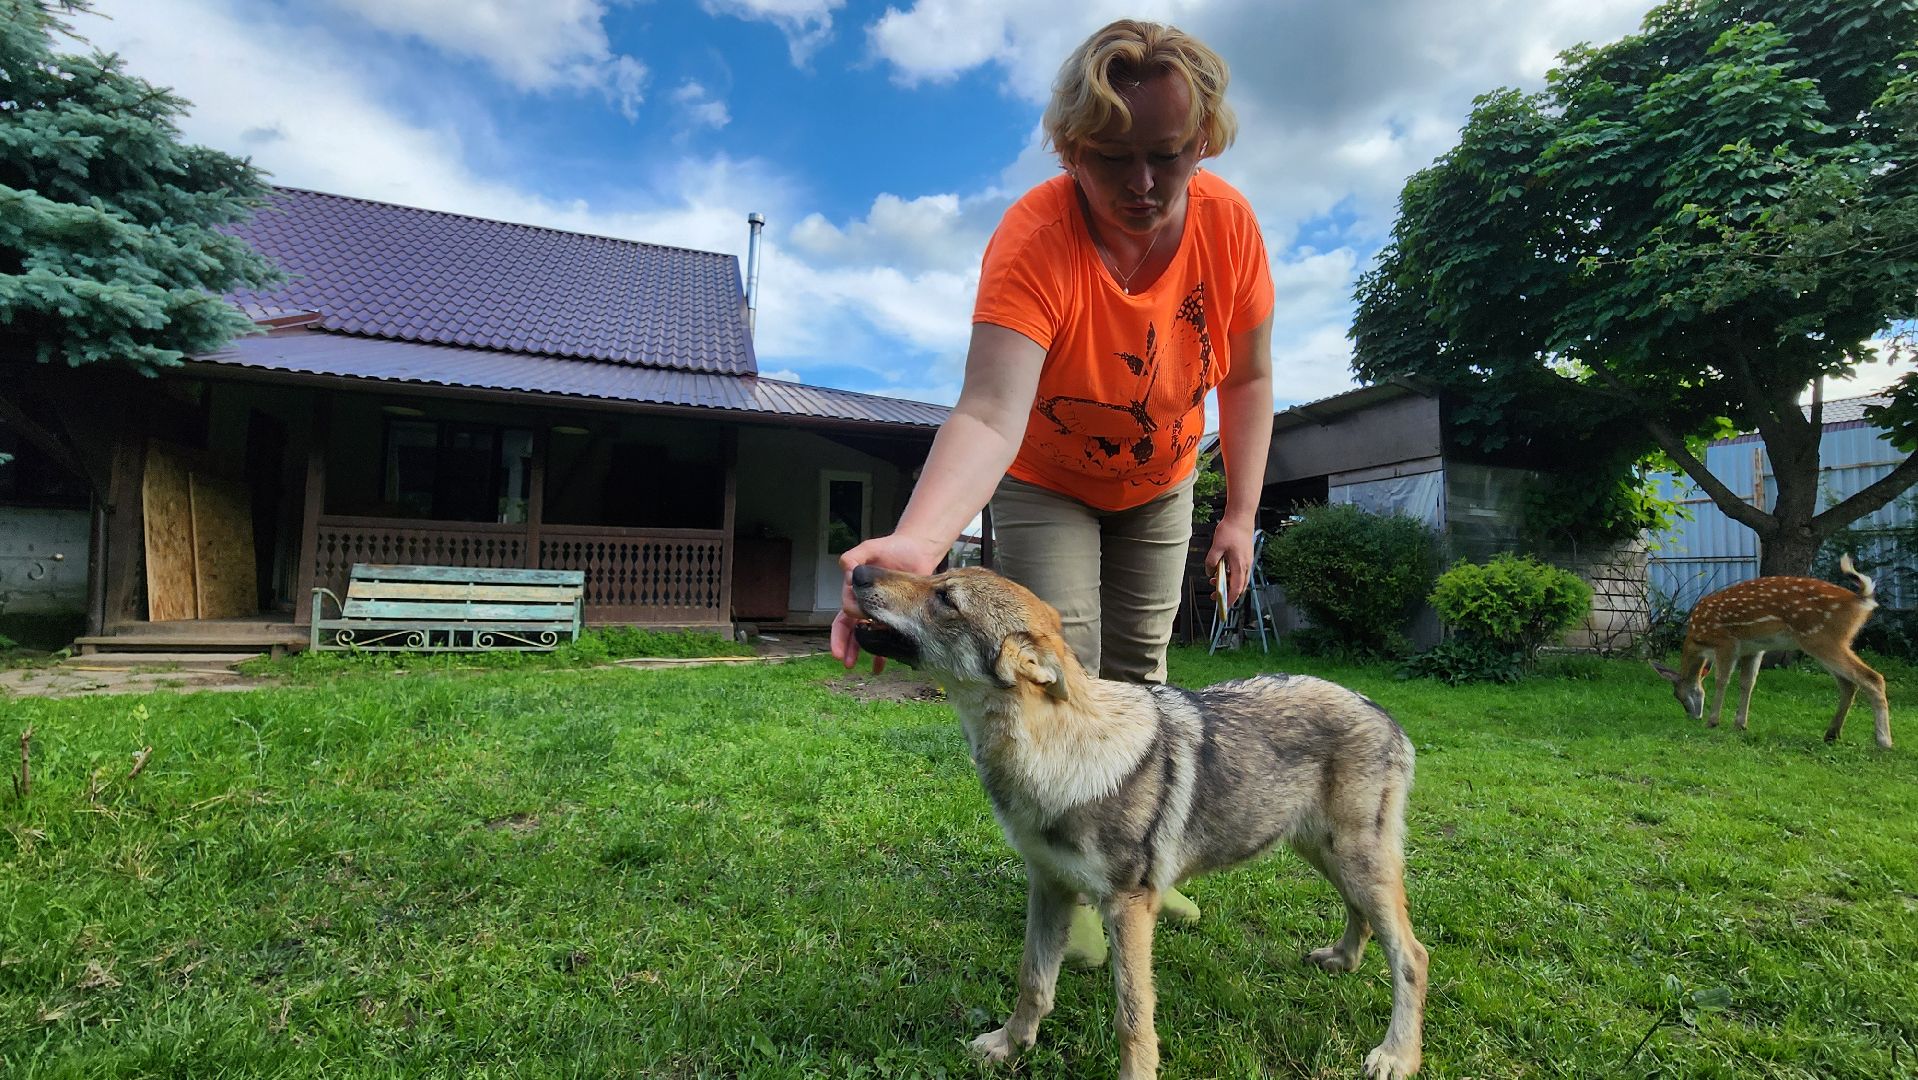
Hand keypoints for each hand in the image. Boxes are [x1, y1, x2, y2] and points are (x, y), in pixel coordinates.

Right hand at [830, 532, 948, 670]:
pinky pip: (886, 638)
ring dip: (858, 651)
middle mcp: (865, 605)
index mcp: (856, 592)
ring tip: (853, 665)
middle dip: (844, 644)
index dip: (844, 622)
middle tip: (844, 659)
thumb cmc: (892, 548)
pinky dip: (881, 653)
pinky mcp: (896, 617)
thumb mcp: (871, 548)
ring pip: (864, 636)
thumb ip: (854, 557)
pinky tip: (878, 667)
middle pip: (848, 629)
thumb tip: (846, 572)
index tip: (852, 623)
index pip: (845, 611)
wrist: (917, 552)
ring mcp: (880, 613)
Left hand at [1204, 517, 1255, 609]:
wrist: (1241, 517)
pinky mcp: (1246, 556)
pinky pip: (1240, 571)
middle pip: (1239, 586)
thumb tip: (1209, 572)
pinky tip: (1222, 570)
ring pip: (1240, 579)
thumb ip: (1211, 561)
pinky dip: (1232, 575)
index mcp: (1239, 565)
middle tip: (1216, 596)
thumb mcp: (1216, 546)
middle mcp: (1246, 565)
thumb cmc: (1230, 530)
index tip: (1223, 605)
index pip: (1236, 588)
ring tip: (1214, 580)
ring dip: (1228, 583)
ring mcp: (1247, 561)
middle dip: (1228, 594)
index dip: (1230, 599)